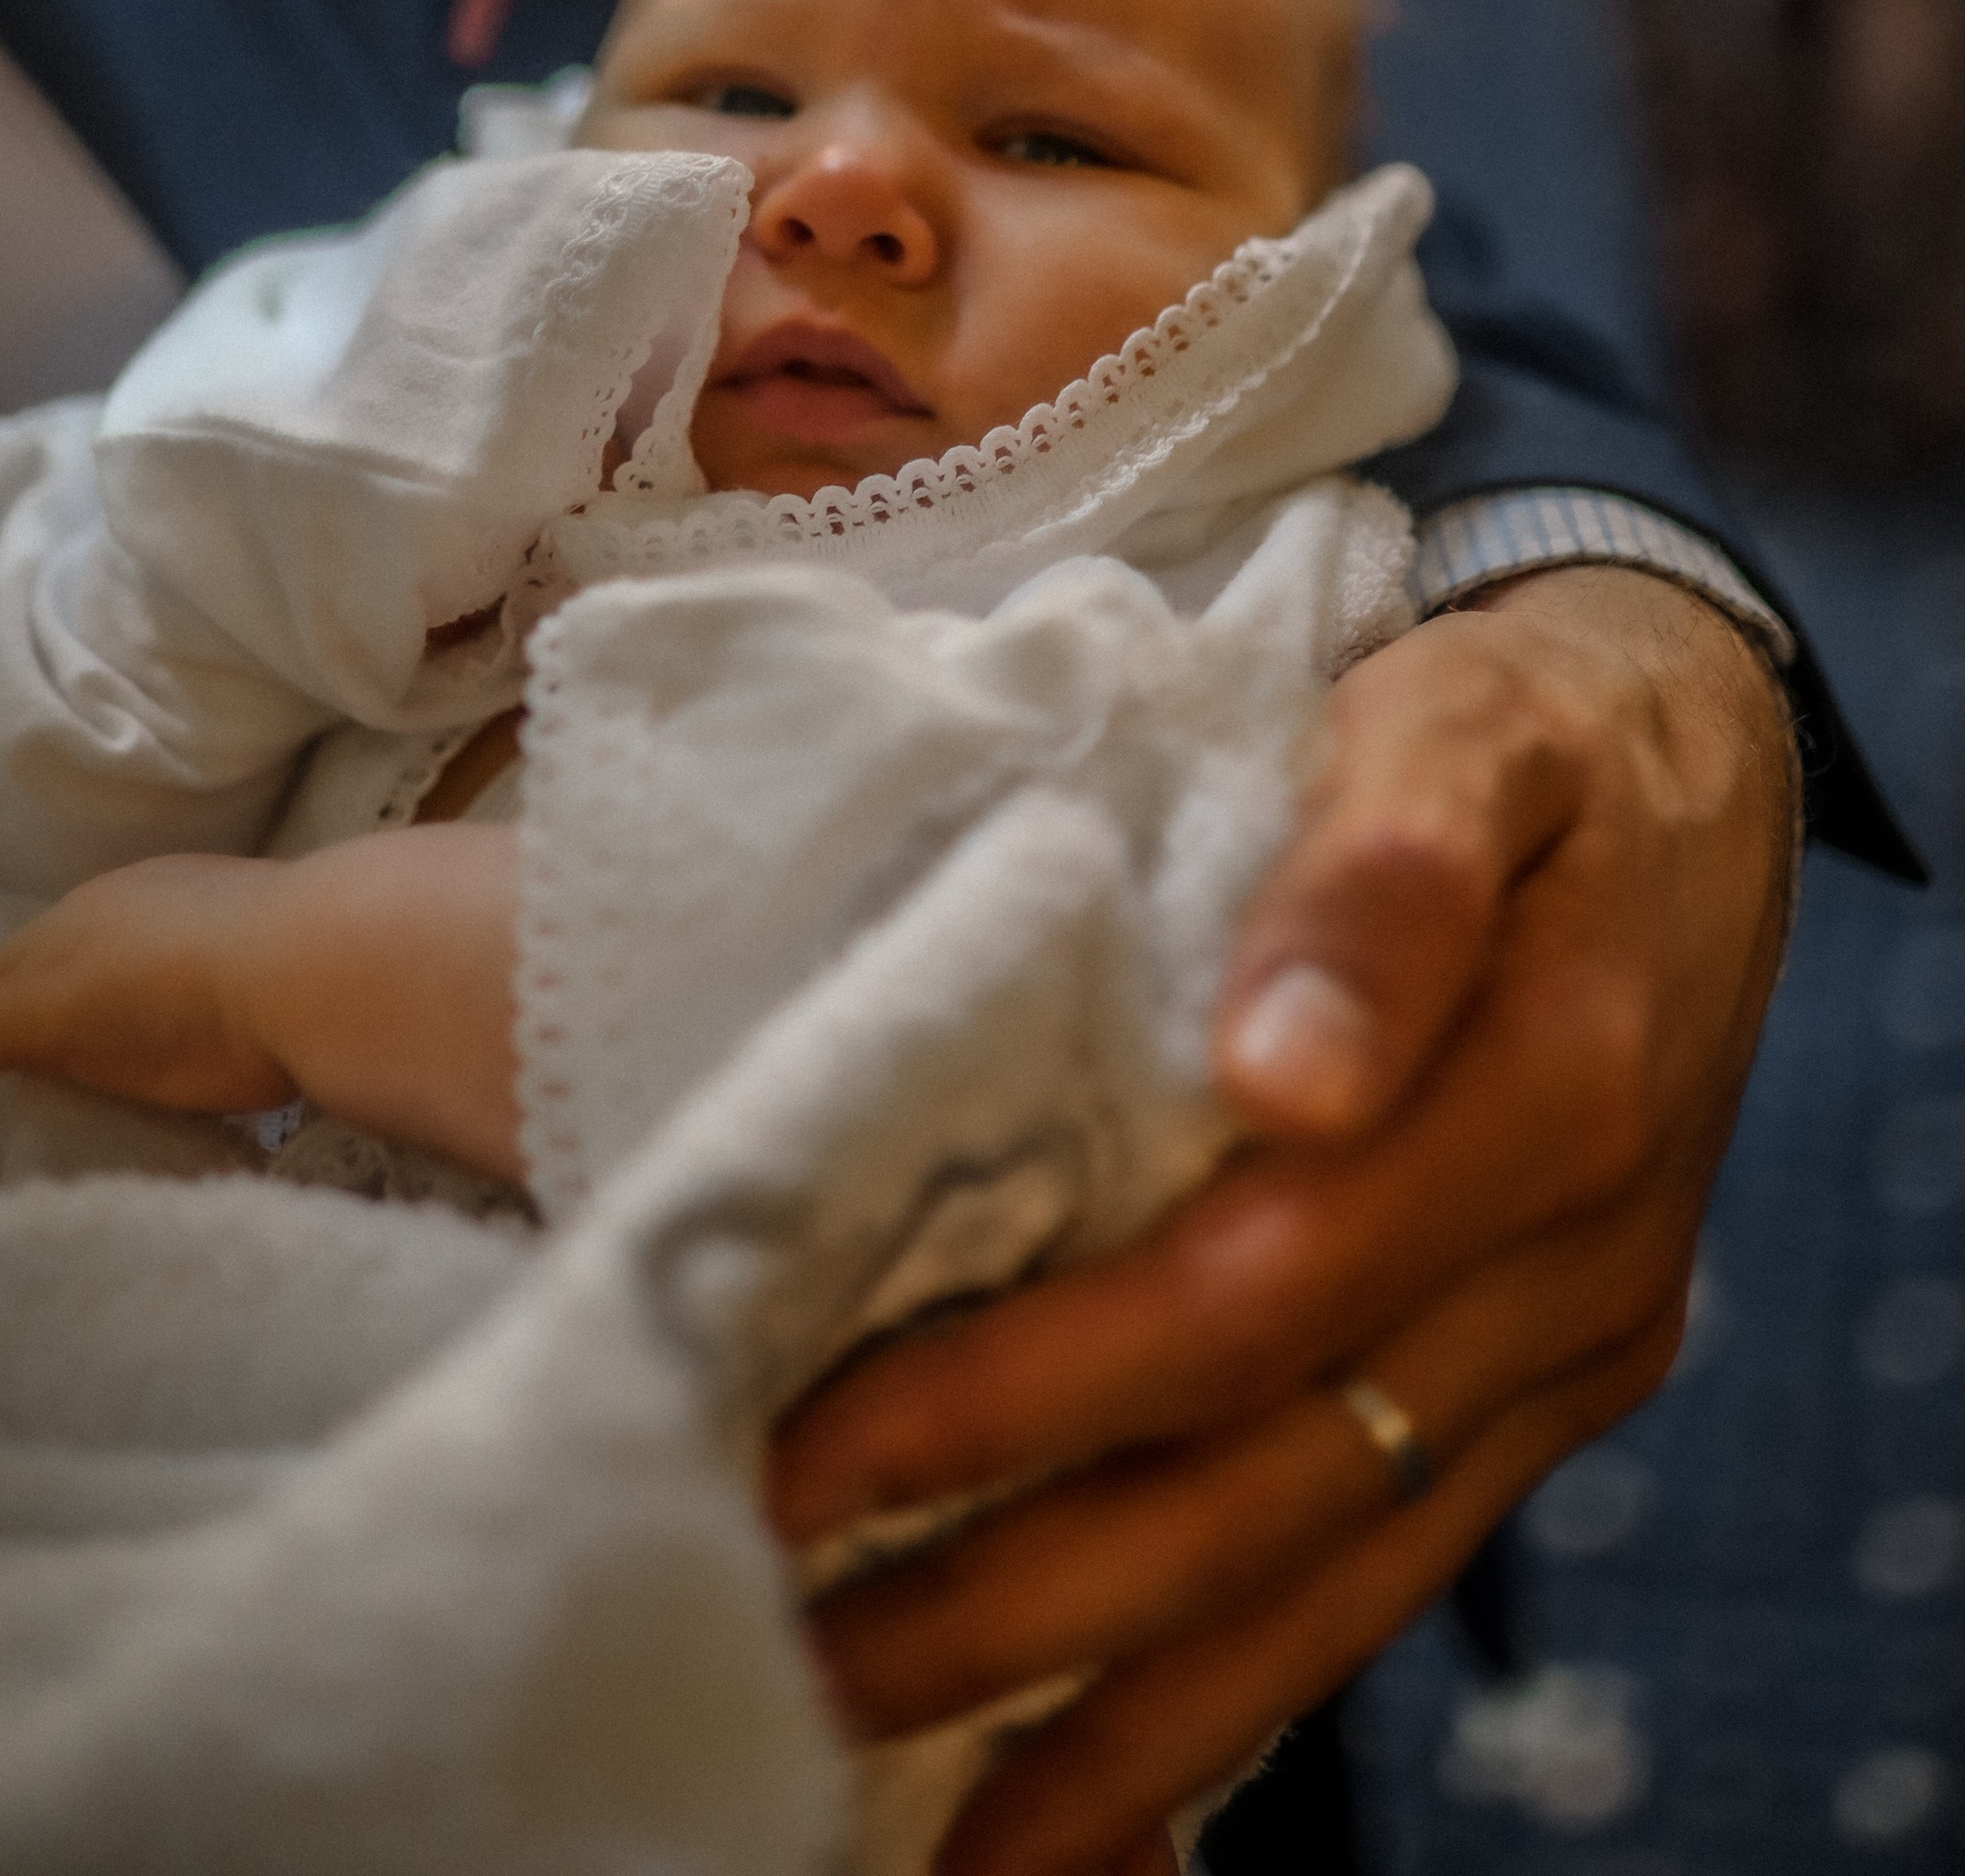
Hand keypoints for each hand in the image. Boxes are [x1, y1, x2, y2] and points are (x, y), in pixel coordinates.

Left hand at [0, 825, 522, 1173]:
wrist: (330, 957)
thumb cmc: (354, 970)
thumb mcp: (325, 988)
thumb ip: (325, 1002)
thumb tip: (368, 1023)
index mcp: (180, 911)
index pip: (99, 959)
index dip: (62, 990)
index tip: (57, 1020)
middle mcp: (113, 921)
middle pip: (19, 979)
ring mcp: (71, 969)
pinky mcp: (35, 1018)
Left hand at [769, 568, 1798, 1875]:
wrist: (1699, 760)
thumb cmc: (1527, 727)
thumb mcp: (1461, 731)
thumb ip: (1382, 882)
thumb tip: (1281, 1074)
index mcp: (1543, 1100)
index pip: (1247, 1300)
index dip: (1027, 1395)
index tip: (813, 1455)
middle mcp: (1567, 1269)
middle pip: (1271, 1485)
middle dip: (1025, 1608)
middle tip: (792, 1669)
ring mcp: (1565, 1351)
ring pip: (1334, 1580)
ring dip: (1124, 1719)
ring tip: (934, 1830)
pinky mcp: (1546, 1386)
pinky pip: (1388, 1567)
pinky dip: (1243, 1689)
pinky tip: (1102, 1780)